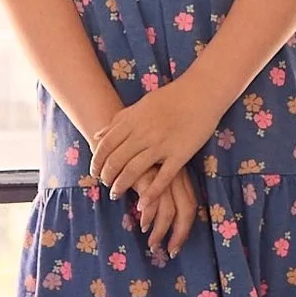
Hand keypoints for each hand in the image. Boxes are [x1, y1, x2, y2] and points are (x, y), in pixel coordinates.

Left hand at [91, 81, 216, 199]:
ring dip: (121, 185)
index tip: (94, 172)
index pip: (106, 145)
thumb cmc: (171, 97)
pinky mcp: (180, 154)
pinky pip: (163, 177)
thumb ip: (119, 121)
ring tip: (116, 193)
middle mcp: (144, 134)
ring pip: (134, 170)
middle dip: (107, 176)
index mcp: (133, 121)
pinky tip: (141, 204)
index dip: (97, 161)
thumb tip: (97, 135)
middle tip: (105, 184)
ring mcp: (162, 145)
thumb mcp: (140, 105)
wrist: (202, 92)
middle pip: (117, 160)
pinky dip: (150, 193)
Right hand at [134, 165, 200, 261]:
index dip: (185, 227)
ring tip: (153, 244)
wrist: (113, 142)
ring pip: (169, 211)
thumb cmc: (131, 161)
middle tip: (171, 251)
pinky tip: (142, 225)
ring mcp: (161, 175)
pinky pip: (151, 203)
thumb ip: (158, 194)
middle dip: (179, 234)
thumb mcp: (151, 176)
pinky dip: (149, 218)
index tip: (176, 244)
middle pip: (186, 209)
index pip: (190, 204)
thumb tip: (160, 222)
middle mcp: (175, 175)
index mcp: (180, 175)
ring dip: (161, 231)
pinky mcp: (145, 176)